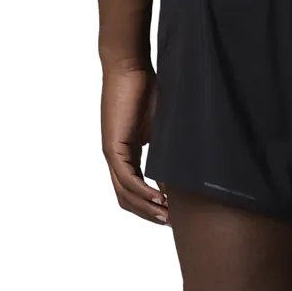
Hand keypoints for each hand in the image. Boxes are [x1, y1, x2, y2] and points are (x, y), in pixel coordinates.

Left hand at [100, 66, 167, 223]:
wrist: (131, 68)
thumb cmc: (148, 91)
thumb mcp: (162, 130)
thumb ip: (166, 153)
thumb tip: (179, 175)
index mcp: (126, 155)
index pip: (133, 190)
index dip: (149, 205)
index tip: (169, 213)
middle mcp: (115, 157)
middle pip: (126, 198)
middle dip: (148, 213)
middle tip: (168, 222)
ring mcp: (112, 153)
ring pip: (125, 192)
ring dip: (146, 207)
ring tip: (166, 214)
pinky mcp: (114, 146)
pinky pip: (128, 177)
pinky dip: (143, 190)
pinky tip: (160, 197)